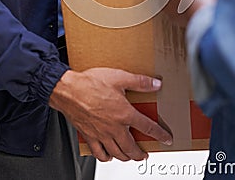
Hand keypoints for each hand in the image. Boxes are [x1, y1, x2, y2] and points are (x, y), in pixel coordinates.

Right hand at [49, 68, 171, 161]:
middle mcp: (114, 128)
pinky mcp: (89, 136)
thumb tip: (156, 84)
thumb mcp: (119, 77)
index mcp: (124, 113)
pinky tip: (108, 156)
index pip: (147, 127)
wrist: (68, 90)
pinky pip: (99, 154)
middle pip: (131, 148)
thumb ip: (140, 82)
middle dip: (141, 154)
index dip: (159, 134)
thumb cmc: (91, 83)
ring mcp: (101, 134)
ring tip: (130, 156)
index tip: (166, 139)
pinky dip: (106, 157)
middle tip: (145, 154)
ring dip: (126, 157)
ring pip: (117, 153)